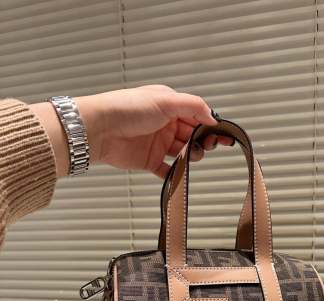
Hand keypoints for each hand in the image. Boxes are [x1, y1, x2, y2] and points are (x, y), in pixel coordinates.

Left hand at [32, 85, 232, 178]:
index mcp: (170, 107)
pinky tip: (181, 174)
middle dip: (203, 142)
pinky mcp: (149, 161)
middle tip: (207, 146)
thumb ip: (193, 106)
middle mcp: (165, 125)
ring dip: (190, 156)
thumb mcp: (164, 100)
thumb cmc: (127, 108)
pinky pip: (167, 171)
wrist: (98, 129)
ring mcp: (158, 144)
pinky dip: (175, 174)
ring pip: (183, 153)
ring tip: (190, 156)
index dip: (211, 126)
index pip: (197, 116)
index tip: (223, 136)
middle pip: (193, 136)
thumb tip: (213, 116)